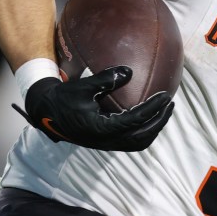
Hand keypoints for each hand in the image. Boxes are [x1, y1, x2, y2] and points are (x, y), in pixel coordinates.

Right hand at [13, 66, 173, 151]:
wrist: (46, 113)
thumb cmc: (64, 97)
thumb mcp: (83, 86)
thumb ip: (106, 79)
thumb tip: (129, 71)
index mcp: (101, 129)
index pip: (135, 120)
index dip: (153, 108)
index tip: (165, 95)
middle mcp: (106, 141)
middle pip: (142, 137)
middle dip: (159, 121)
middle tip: (170, 103)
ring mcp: (106, 144)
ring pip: (138, 143)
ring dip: (154, 128)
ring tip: (164, 111)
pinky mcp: (106, 142)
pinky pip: (131, 141)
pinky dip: (144, 131)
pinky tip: (149, 116)